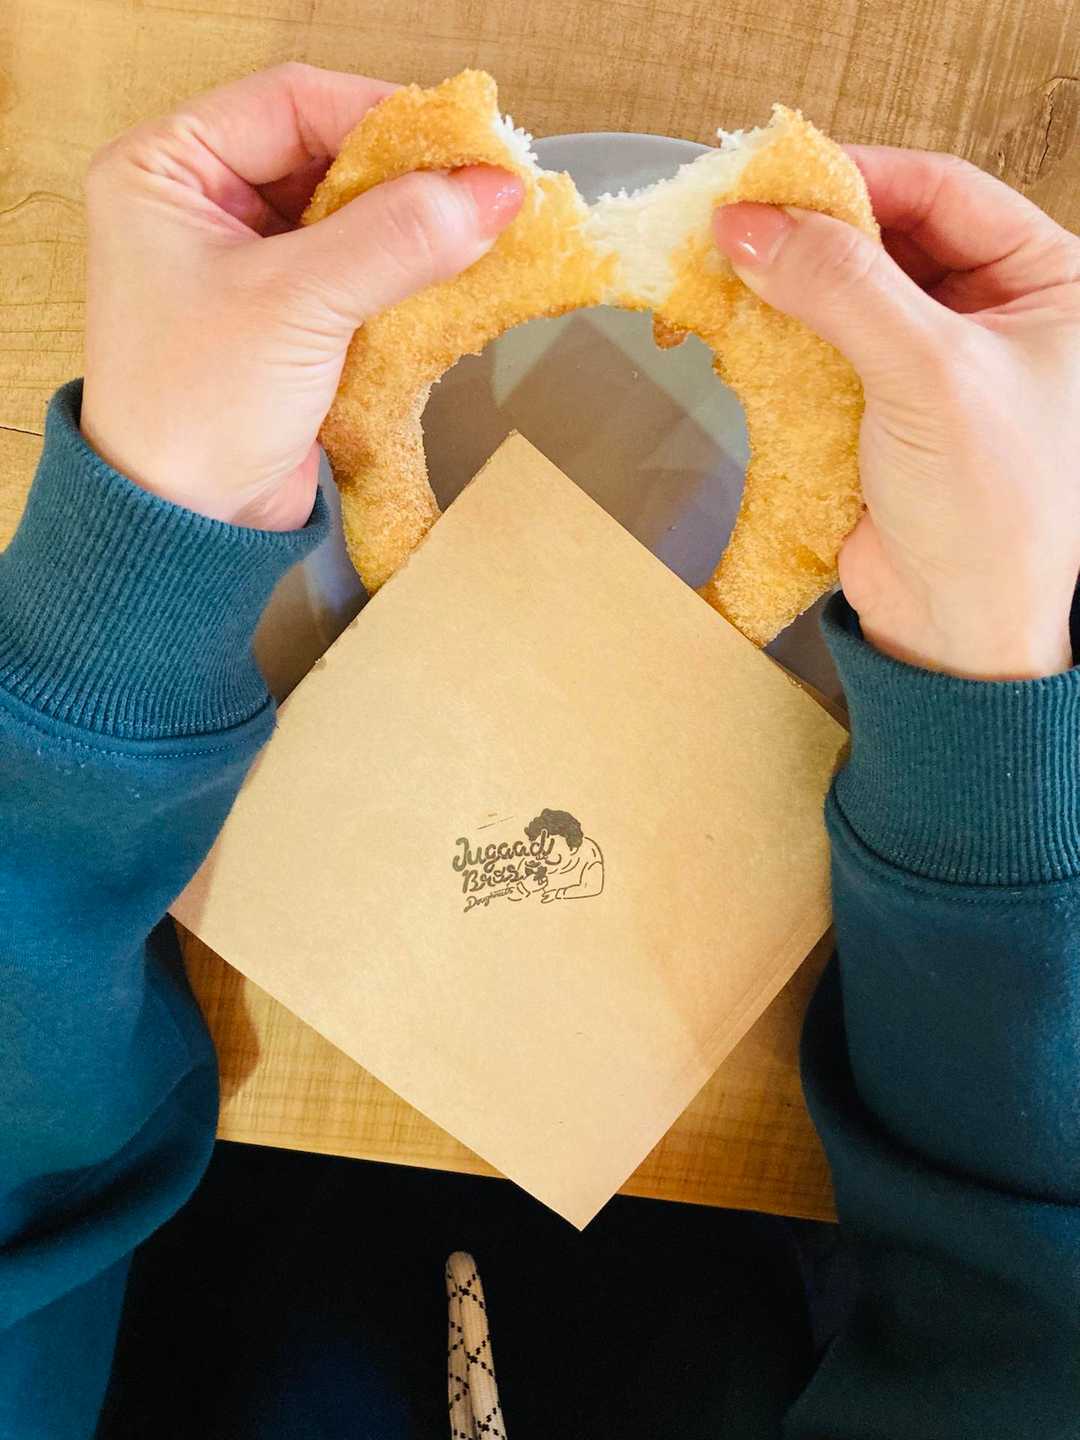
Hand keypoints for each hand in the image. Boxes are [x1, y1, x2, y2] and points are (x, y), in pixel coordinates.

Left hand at [80, 64, 522, 531]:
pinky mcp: (285, 317)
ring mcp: (245, 262)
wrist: (186, 526)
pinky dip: (404, 275)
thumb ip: (395, 240)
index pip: (291, 103)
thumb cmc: (195, 410)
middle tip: (485, 189)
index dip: (381, 115)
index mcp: (167, 171)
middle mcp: (201, 204)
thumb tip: (490, 193)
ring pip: (349, 216)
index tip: (463, 143)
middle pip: (326, 155)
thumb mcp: (297, 306)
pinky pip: (357, 271)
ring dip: (412, 228)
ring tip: (482, 232)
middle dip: (405, 176)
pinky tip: (452, 277)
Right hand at [713, 151, 1079, 679]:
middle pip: (892, 237)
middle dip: (815, 231)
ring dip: (791, 284)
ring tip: (729, 267)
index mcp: (1050, 285)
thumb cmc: (992, 510)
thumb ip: (842, 287)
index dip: (859, 176)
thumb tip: (751, 225)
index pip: (945, 192)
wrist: (955, 629)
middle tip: (739, 220)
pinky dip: (782, 336)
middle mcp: (997, 315)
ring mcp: (936, 363)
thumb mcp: (928, 374)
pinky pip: (826, 349)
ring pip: (852, 292)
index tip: (777, 176)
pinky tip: (744, 325)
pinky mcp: (883, 410)